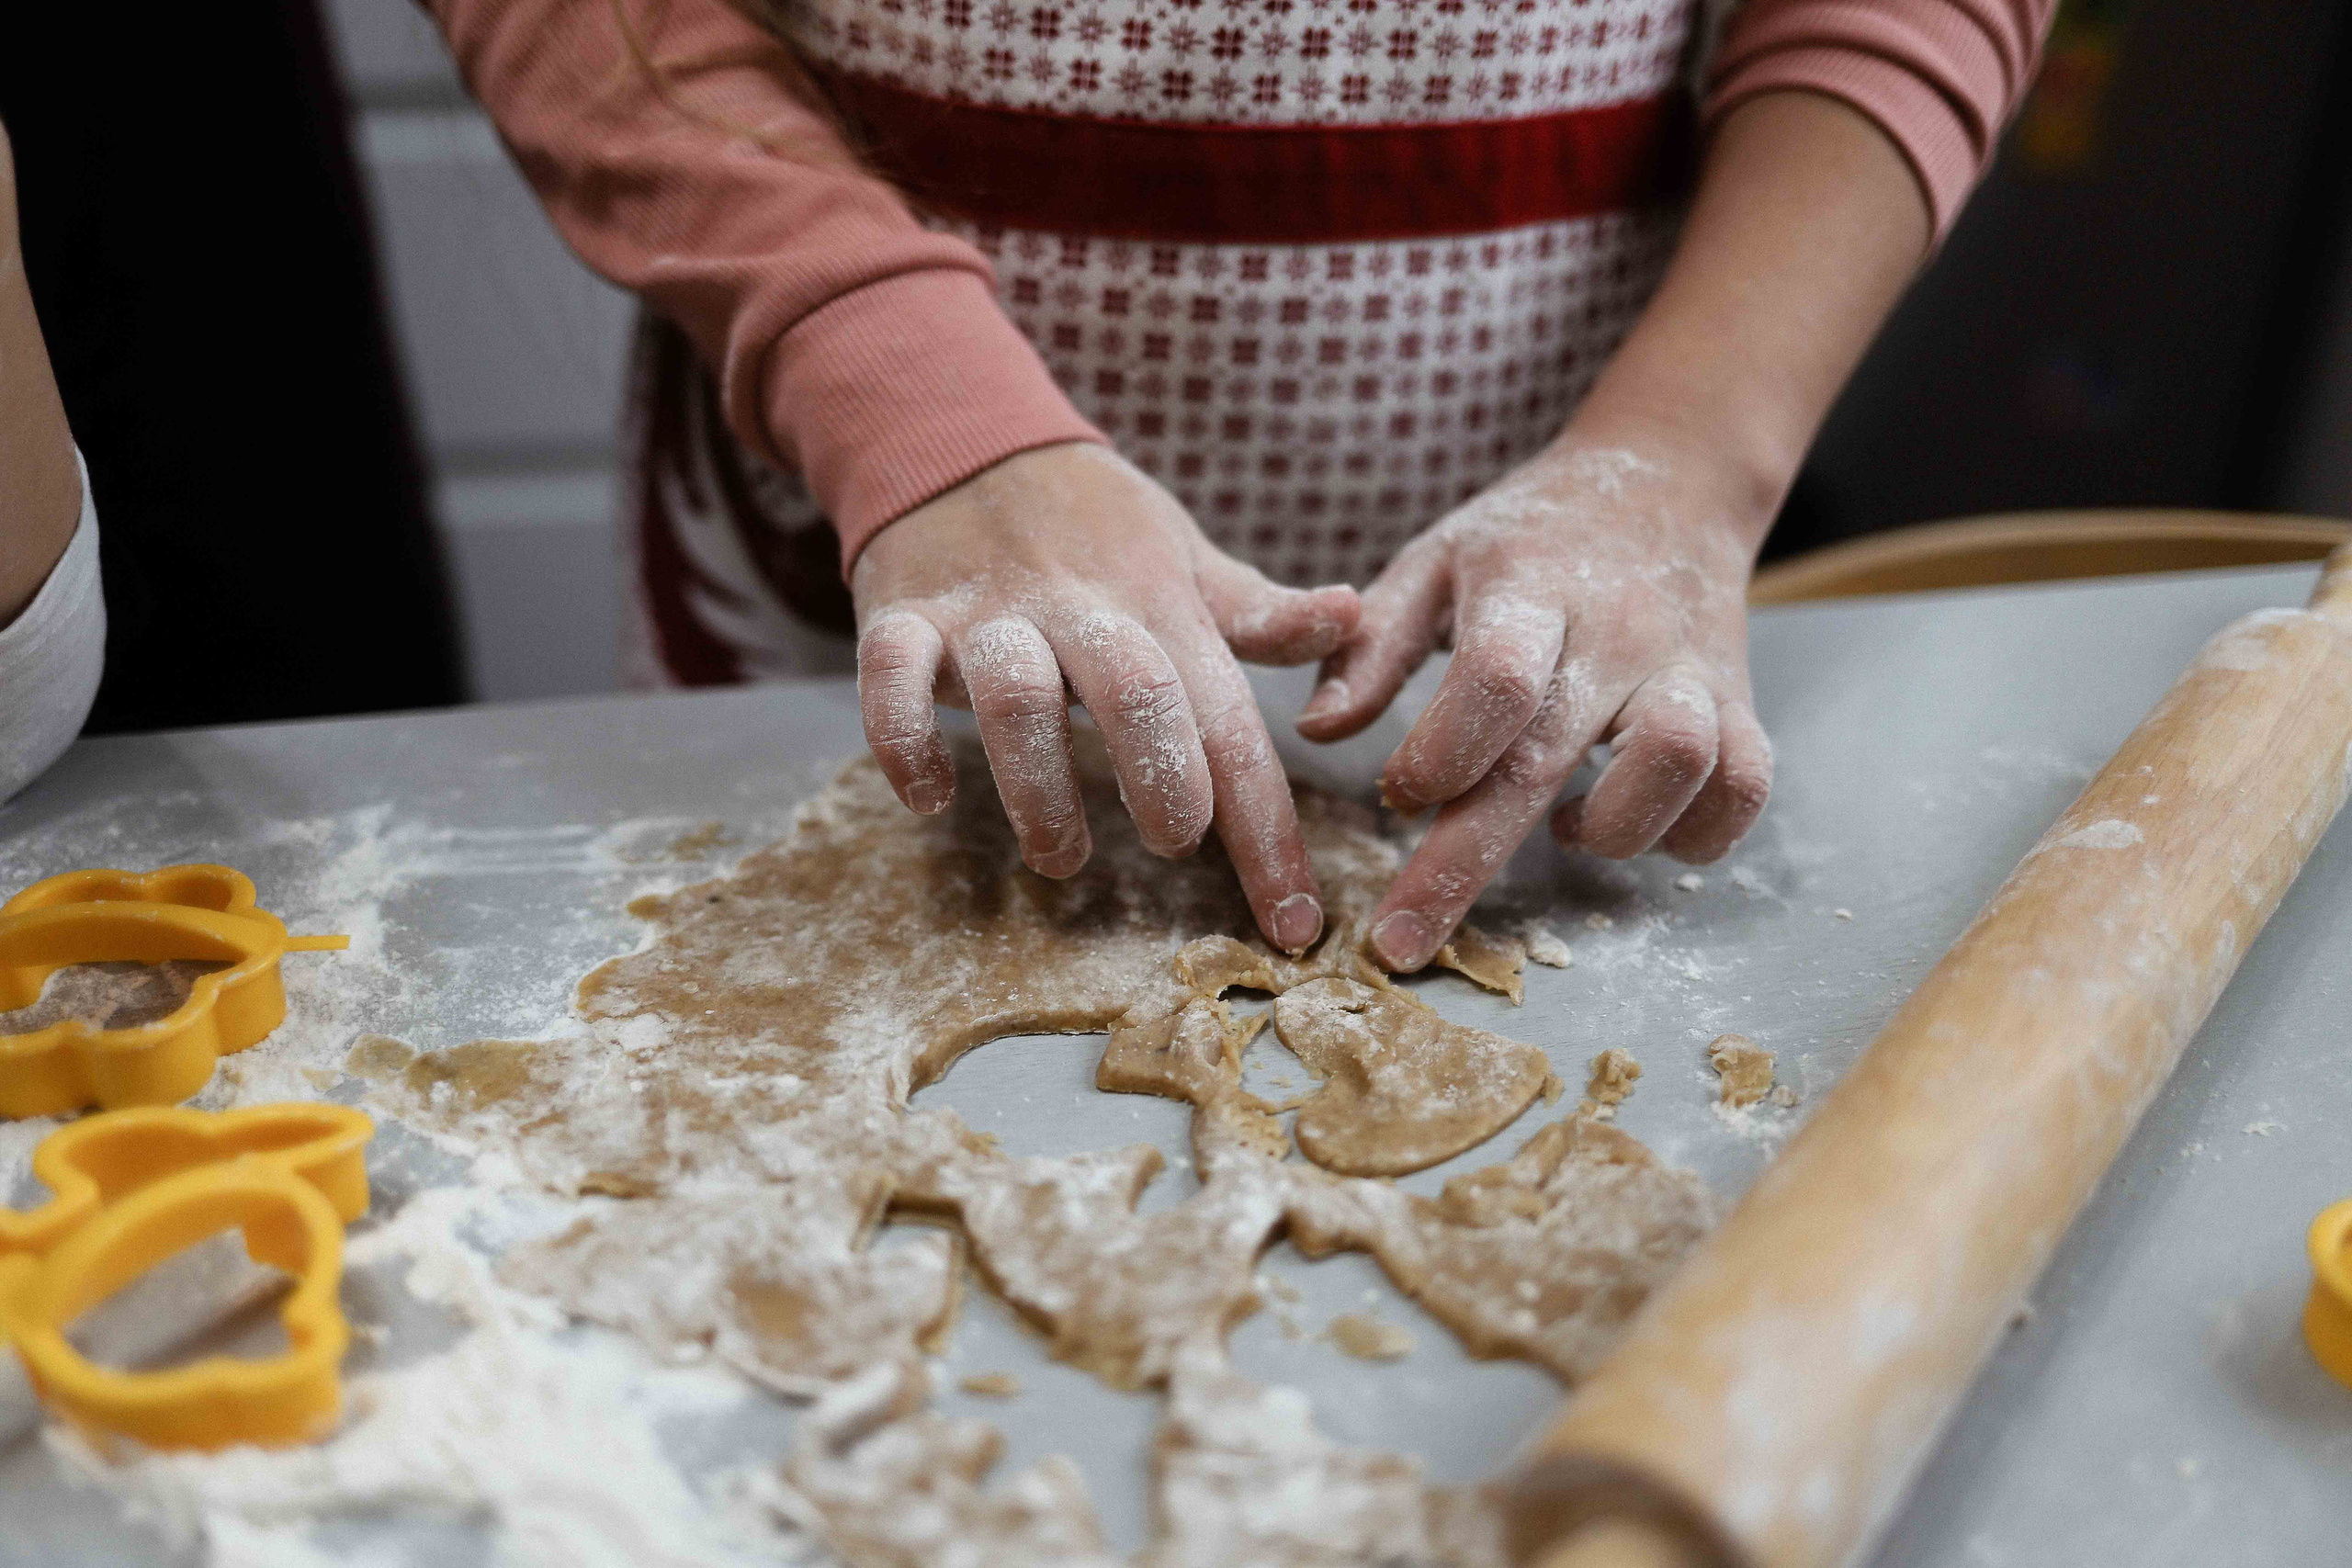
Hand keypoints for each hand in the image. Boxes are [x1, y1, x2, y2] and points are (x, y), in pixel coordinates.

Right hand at [850, 441, 1360, 952]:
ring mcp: (986, 612)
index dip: (1267, 829)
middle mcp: (1079, 609)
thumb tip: (1352, 617)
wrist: (962, 437)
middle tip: (1172, 843)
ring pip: (1016, 696)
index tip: (1292, 924)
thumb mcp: (1184, 557)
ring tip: (1060, 859)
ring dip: (1039, 790)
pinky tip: (929, 798)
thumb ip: (1259, 611)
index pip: (1230, 722)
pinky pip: (890, 677)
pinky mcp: (901, 613)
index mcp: (1161, 605)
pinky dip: (904, 741)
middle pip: (1136, 693)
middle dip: (1164, 781)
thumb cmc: (1094, 524)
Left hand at [1296, 433, 1771, 971]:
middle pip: (1551, 754)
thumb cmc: (1531, 536)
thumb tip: (1317, 731)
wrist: (1671, 478)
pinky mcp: (1740, 702)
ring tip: (1561, 828)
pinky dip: (1694, 833)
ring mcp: (1690, 667)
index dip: (1442, 752)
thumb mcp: (1435, 561)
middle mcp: (1620, 631)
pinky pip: (1743, 788)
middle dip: (1466, 863)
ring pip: (1679, 765)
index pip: (1495, 679)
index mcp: (1532, 590)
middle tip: (1403, 942)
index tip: (1397, 797)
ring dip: (1611, 830)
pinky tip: (1635, 825)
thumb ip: (1373, 645)